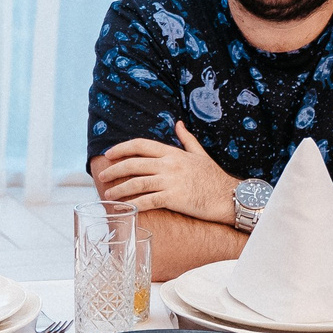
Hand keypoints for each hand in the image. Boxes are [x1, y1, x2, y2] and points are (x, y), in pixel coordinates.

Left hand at [91, 122, 238, 221]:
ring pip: (137, 183)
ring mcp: (171, 181)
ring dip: (119, 189)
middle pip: (134, 164)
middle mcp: (169, 165)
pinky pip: (148, 201)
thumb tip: (178, 123)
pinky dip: (133, 205)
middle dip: (115, 169)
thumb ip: (187, 139)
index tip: (109, 154)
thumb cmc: (214, 178)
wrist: (229, 197)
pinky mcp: (173, 198)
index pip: (141, 145)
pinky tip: (124, 208)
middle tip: (103, 176)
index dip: (122, 148)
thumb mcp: (200, 154)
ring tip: (109, 195)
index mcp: (173, 153)